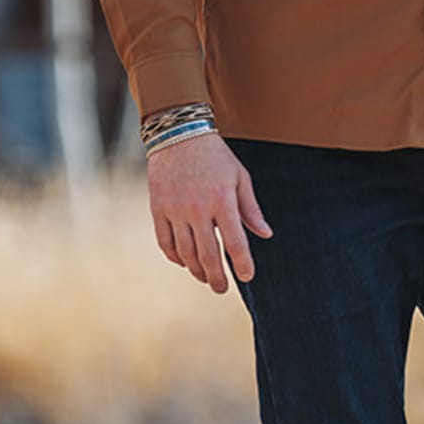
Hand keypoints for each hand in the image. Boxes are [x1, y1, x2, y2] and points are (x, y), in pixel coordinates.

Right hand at [147, 133, 271, 292]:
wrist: (179, 134)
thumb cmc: (216, 156)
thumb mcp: (240, 177)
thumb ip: (251, 209)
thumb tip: (265, 234)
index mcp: (222, 201)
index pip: (235, 243)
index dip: (242, 264)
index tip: (247, 276)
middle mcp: (198, 209)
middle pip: (208, 255)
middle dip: (217, 277)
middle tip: (222, 289)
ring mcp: (175, 210)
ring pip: (185, 253)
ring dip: (196, 270)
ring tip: (205, 277)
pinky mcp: (158, 209)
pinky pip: (165, 242)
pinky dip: (175, 257)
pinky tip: (184, 262)